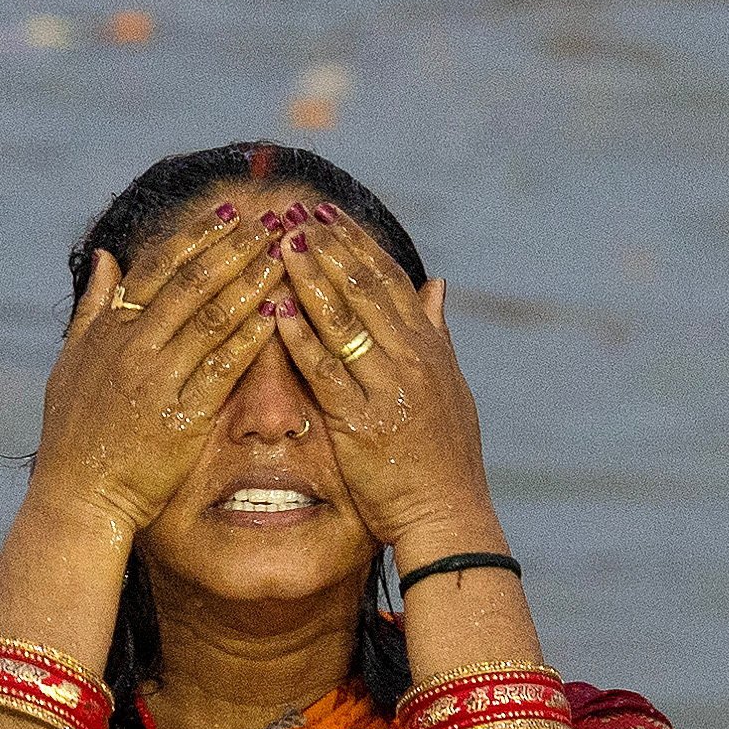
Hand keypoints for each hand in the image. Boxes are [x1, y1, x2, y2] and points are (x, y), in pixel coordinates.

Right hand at [33, 208, 284, 533]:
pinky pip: (222, 369)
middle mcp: (134, 347)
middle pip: (192, 284)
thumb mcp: (72, 360)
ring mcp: (158, 380)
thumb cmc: (74, 432)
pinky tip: (276, 317)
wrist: (78, 494)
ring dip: (250, 284)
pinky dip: (249, 340)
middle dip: (234, 249)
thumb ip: (95, 307)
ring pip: (211, 319)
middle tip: (269, 223)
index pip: (158, 268)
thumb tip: (109, 257)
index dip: (196, 237)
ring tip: (282, 259)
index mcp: (111, 329)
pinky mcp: (182, 416)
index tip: (227, 213)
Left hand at [265, 204, 498, 555]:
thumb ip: (438, 333)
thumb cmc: (447, 458)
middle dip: (328, 247)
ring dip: (310, 279)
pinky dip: (300, 340)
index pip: (391, 280)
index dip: (358, 243)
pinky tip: (275, 312)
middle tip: (294, 213)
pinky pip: (326, 373)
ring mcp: (389, 390)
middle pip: (366, 290)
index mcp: (431, 350)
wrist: (450, 515)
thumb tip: (437, 284)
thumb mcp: (452, 386)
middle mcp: (413, 361)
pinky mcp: (363, 424)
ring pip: (345, 322)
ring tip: (280, 245)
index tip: (328, 213)